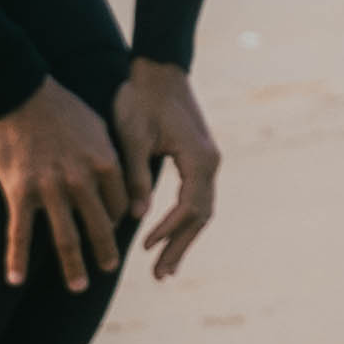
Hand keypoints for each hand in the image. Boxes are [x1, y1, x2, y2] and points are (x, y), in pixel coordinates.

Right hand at [0, 77, 127, 292]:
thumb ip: (107, 154)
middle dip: (105, 253)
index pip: (118, 205)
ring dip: (73, 266)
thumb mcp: (96, 125)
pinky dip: (17, 258)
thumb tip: (115, 176)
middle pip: (99, 227)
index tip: (111, 230)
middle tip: (108, 269)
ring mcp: (50, 188)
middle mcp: (81, 179)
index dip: (116, 221)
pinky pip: (19, 232)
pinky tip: (16, 279)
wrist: (20, 89)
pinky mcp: (20, 191)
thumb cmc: (59, 106)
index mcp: (104, 162)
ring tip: (78, 287)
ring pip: (65, 237)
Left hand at [111, 60, 222, 281]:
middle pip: (201, 215)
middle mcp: (211, 161)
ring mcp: (208, 160)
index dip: (167, 231)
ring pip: (201, 210)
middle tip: (160, 275)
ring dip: (183, 238)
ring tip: (165, 267)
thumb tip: (137, 218)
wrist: (158, 68)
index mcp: (198, 158)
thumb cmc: (140, 98)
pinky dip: (185, 221)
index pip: (188, 207)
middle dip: (180, 246)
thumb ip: (136, 177)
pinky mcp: (199, 158)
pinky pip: (197, 197)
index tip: (144, 248)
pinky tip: (170, 236)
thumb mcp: (132, 137)